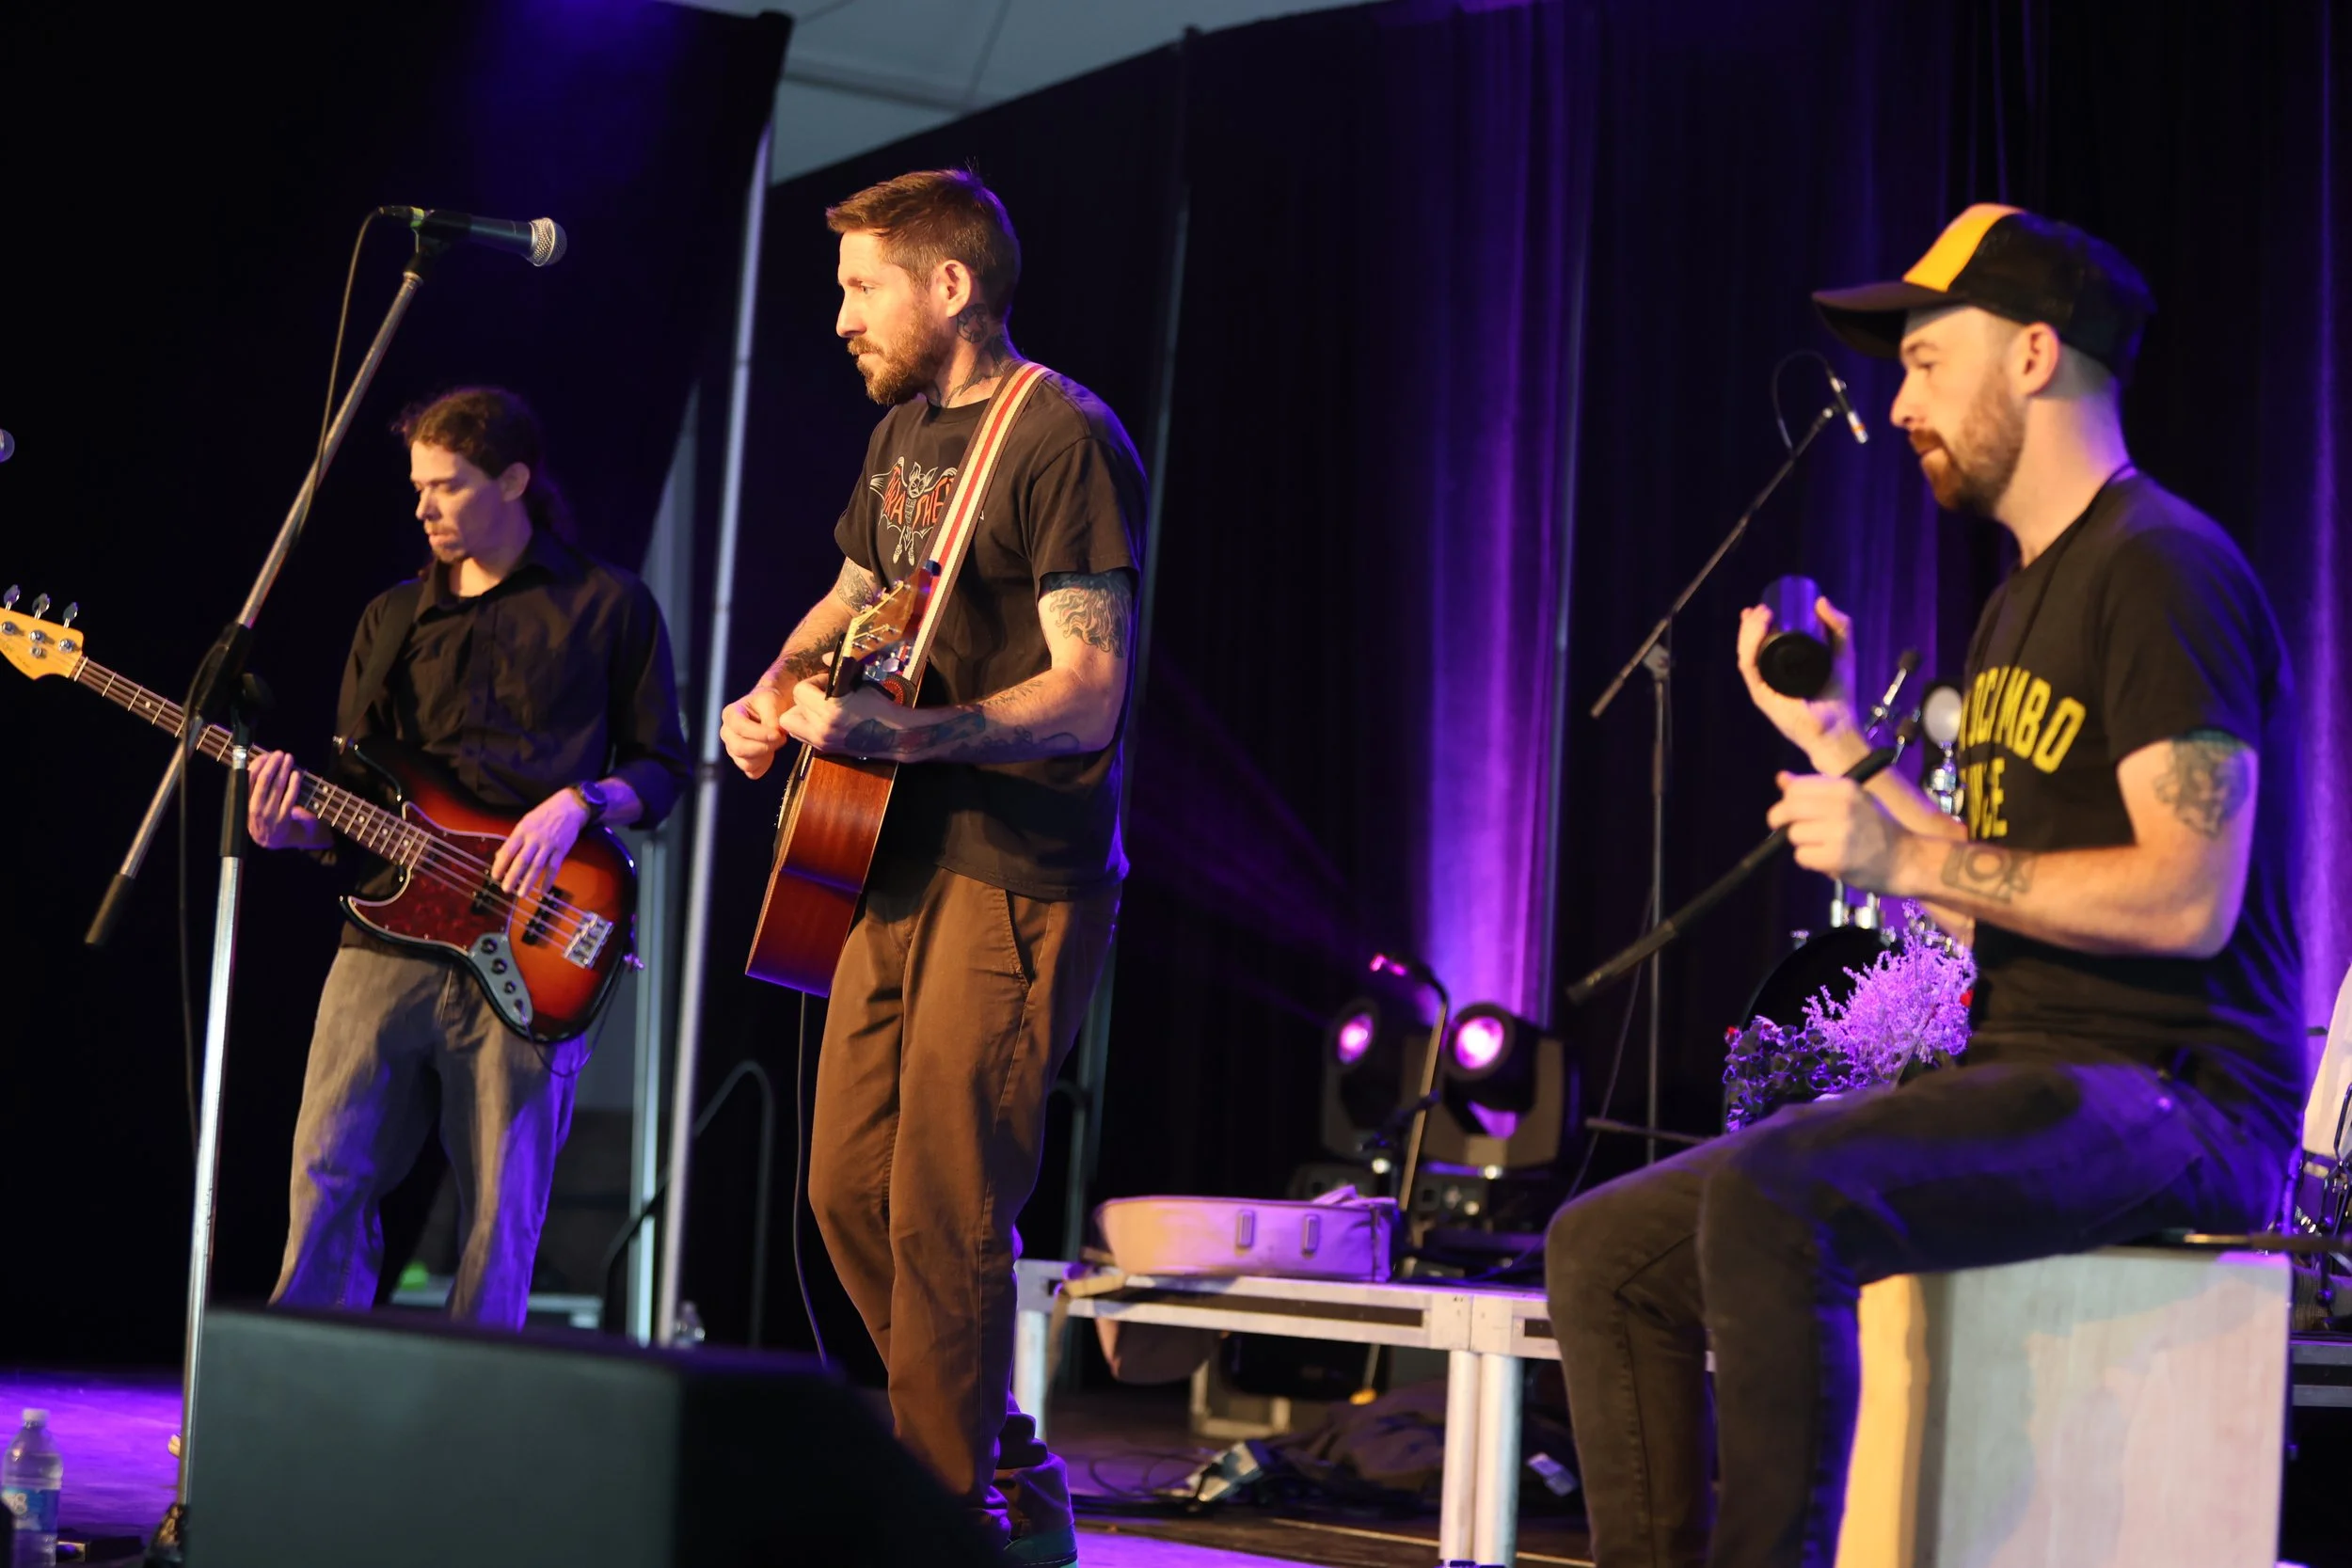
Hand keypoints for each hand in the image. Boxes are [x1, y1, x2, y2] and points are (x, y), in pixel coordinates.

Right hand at [247, 749, 327, 850]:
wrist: (271, 840)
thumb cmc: (261, 816)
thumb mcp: (250, 803)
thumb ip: (253, 787)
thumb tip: (260, 762)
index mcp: (244, 802)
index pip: (248, 779)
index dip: (257, 765)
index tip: (265, 755)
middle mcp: (254, 808)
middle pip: (263, 781)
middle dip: (272, 764)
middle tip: (279, 753)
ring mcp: (269, 814)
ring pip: (277, 787)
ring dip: (284, 770)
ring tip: (289, 758)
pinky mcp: (283, 818)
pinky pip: (289, 798)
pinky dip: (293, 784)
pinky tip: (296, 774)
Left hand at [492, 789, 587, 898]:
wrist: (571, 806)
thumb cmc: (546, 813)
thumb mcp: (526, 821)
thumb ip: (515, 839)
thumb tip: (501, 855)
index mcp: (523, 830)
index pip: (508, 850)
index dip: (500, 864)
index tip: (495, 876)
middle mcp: (535, 838)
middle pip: (522, 861)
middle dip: (512, 876)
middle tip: (506, 889)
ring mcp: (549, 844)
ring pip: (537, 866)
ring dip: (528, 882)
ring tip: (521, 894)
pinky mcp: (562, 849)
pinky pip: (554, 867)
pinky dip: (548, 880)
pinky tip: (543, 891)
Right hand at [720, 684, 791, 779]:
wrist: (770, 709)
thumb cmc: (768, 702)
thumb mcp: (771, 701)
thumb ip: (772, 717)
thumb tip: (774, 733)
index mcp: (730, 714)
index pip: (740, 728)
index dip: (760, 733)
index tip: (778, 734)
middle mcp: (727, 733)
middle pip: (740, 748)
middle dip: (764, 747)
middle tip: (781, 739)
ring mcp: (732, 749)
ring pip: (746, 763)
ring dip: (765, 756)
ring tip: (777, 743)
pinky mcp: (742, 761)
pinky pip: (752, 772)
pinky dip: (764, 765)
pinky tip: (771, 753)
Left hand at [779, 677, 911, 757]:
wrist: (894, 735)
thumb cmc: (879, 707)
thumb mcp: (860, 684)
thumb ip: (839, 668)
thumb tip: (825, 656)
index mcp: (830, 710)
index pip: (800, 691)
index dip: (813, 682)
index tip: (829, 682)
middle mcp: (821, 728)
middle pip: (791, 711)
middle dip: (804, 700)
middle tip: (820, 696)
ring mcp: (822, 741)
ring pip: (791, 726)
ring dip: (801, 715)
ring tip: (818, 710)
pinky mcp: (825, 749)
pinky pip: (802, 736)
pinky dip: (807, 727)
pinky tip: (823, 720)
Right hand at [1737, 595, 1863, 765]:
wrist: (1839, 725)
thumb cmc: (1840, 695)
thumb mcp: (1843, 652)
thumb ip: (1840, 626)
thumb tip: (1820, 600)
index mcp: (1781, 670)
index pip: (1760, 645)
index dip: (1756, 625)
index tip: (1763, 606)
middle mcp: (1768, 678)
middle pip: (1749, 647)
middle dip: (1749, 624)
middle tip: (1761, 608)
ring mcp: (1763, 687)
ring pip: (1745, 654)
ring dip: (1748, 631)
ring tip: (1761, 613)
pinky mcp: (1762, 695)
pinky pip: (1749, 666)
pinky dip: (1750, 646)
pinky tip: (1759, 629)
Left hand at [1766, 770, 1909, 891]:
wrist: (1908, 860)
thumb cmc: (1877, 829)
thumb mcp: (1851, 800)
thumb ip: (1815, 790)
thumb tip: (1781, 778)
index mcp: (1845, 787)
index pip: (1795, 788)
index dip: (1787, 801)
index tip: (1793, 812)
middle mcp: (1842, 806)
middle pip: (1788, 809)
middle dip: (1781, 821)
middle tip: (1789, 830)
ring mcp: (1839, 832)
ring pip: (1793, 835)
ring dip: (1802, 844)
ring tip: (1824, 847)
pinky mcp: (1836, 858)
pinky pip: (1802, 857)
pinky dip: (1810, 861)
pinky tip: (1828, 860)